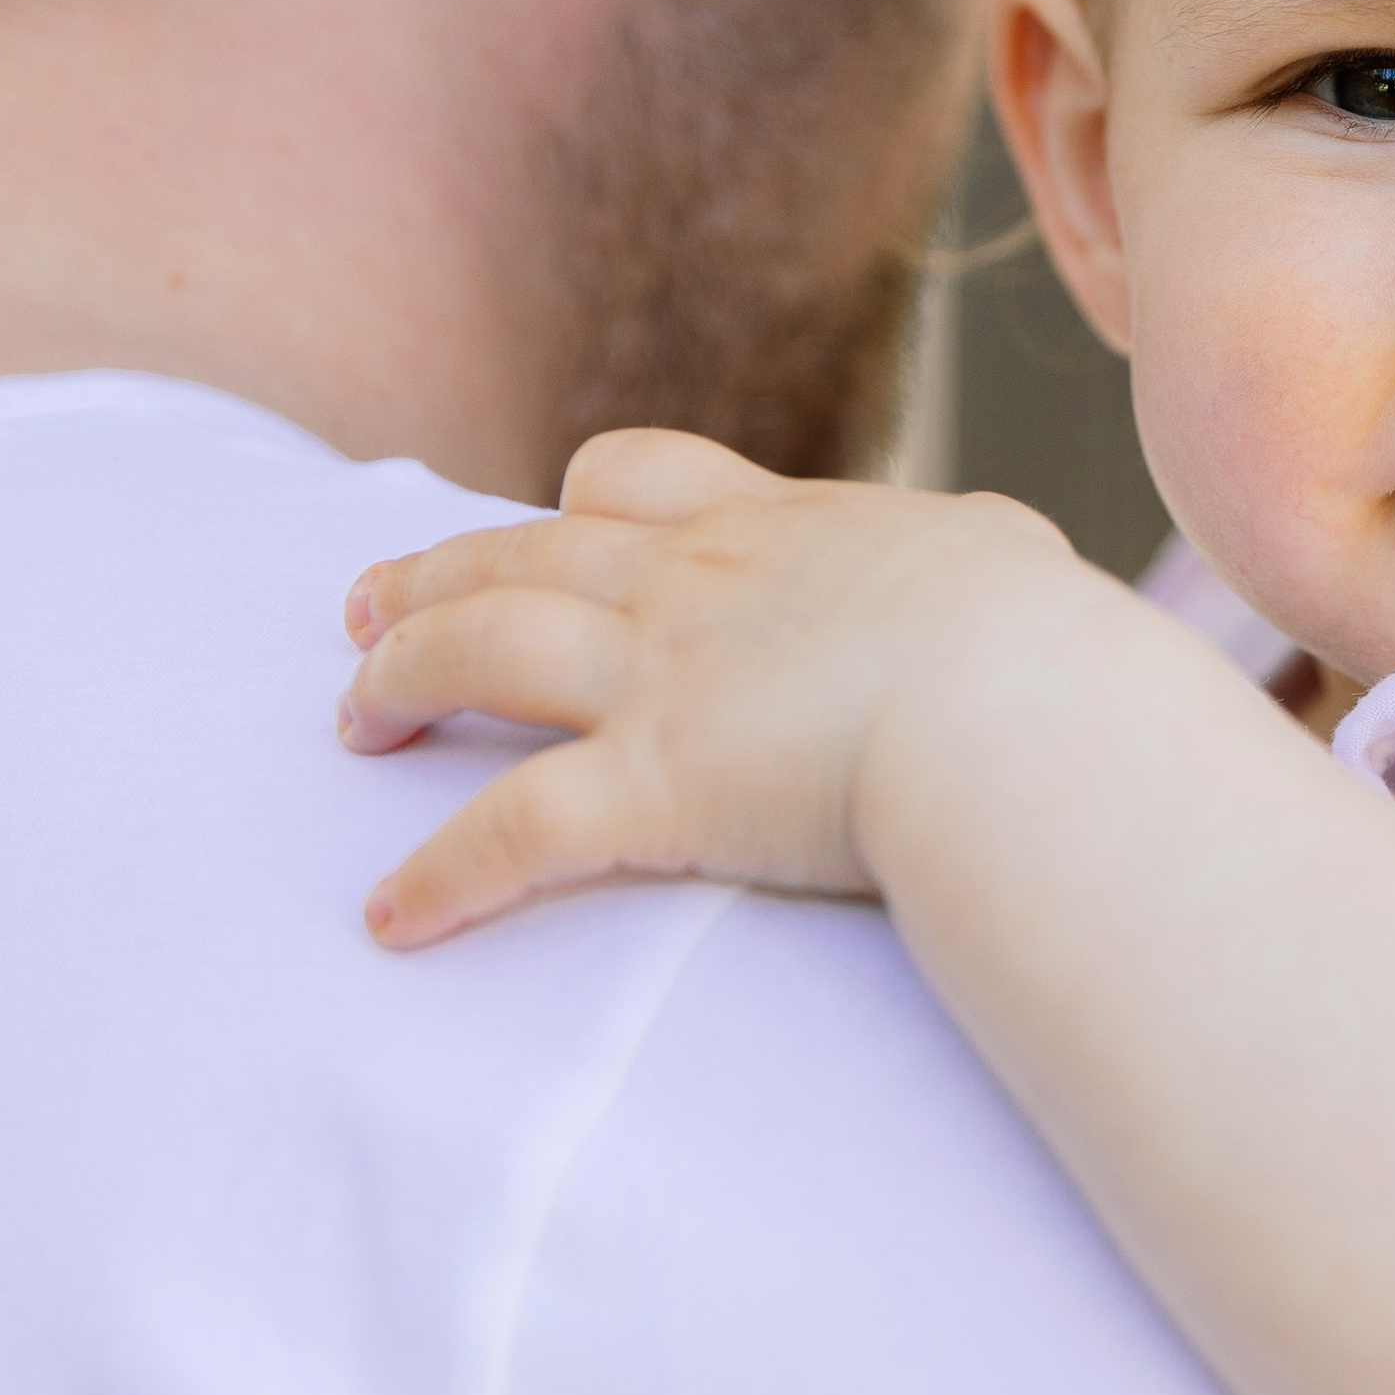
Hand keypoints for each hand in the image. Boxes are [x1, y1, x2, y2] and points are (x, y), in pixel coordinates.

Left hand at [339, 429, 1083, 947]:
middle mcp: (693, 588)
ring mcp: (661, 680)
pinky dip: (440, 875)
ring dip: (400, 679)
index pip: (636, 477)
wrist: (1017, 702)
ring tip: (354, 719)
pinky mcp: (650, 786)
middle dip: (431, 576)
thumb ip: (984, 556)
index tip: (540, 525)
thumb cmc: (1040, 642)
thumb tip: (1008, 560)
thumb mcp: (1011, 561)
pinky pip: (509, 831)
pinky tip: (392, 917)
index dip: (570, 505)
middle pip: (523, 554)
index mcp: (776, 531)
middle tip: (360, 604)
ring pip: (481, 651)